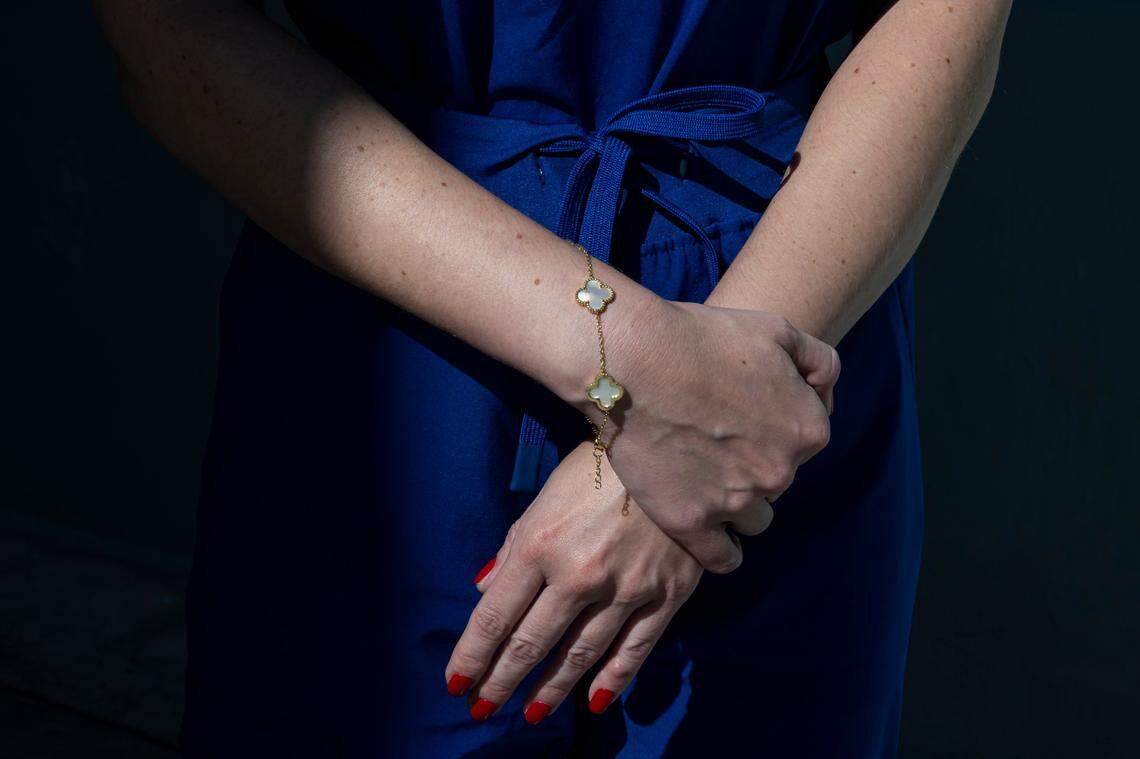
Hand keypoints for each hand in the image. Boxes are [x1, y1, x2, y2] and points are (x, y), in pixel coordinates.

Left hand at [444, 442, 701, 723]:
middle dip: (502, 680)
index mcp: (539, 544)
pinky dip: (614, 680)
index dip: (472, 654)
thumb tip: (486, 589)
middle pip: (531, 642)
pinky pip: (635, 649)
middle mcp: (577, 574)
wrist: (675, 450)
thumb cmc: (600, 466)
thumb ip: (514, 546)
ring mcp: (624, 589)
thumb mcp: (546, 496)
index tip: (456, 682)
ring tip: (531, 714)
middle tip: (483, 708)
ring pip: (580, 653)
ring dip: (552, 690)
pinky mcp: (666, 595)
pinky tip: (595, 702)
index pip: (495, 615)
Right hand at [589, 299, 839, 573]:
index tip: (739, 415)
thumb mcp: (776, 329)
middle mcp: (780, 472)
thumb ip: (819, 361)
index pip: (802, 442)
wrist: (633, 359)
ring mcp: (735, 502)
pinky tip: (704, 529)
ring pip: (753, 520)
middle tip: (712, 439)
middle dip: (751, 464)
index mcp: (809, 429)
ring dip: (735, 504)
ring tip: (700, 477)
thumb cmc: (700, 337)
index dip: (771, 427)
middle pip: (776, 480)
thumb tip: (826, 394)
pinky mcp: (691, 522)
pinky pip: (723, 558)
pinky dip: (719, 548)